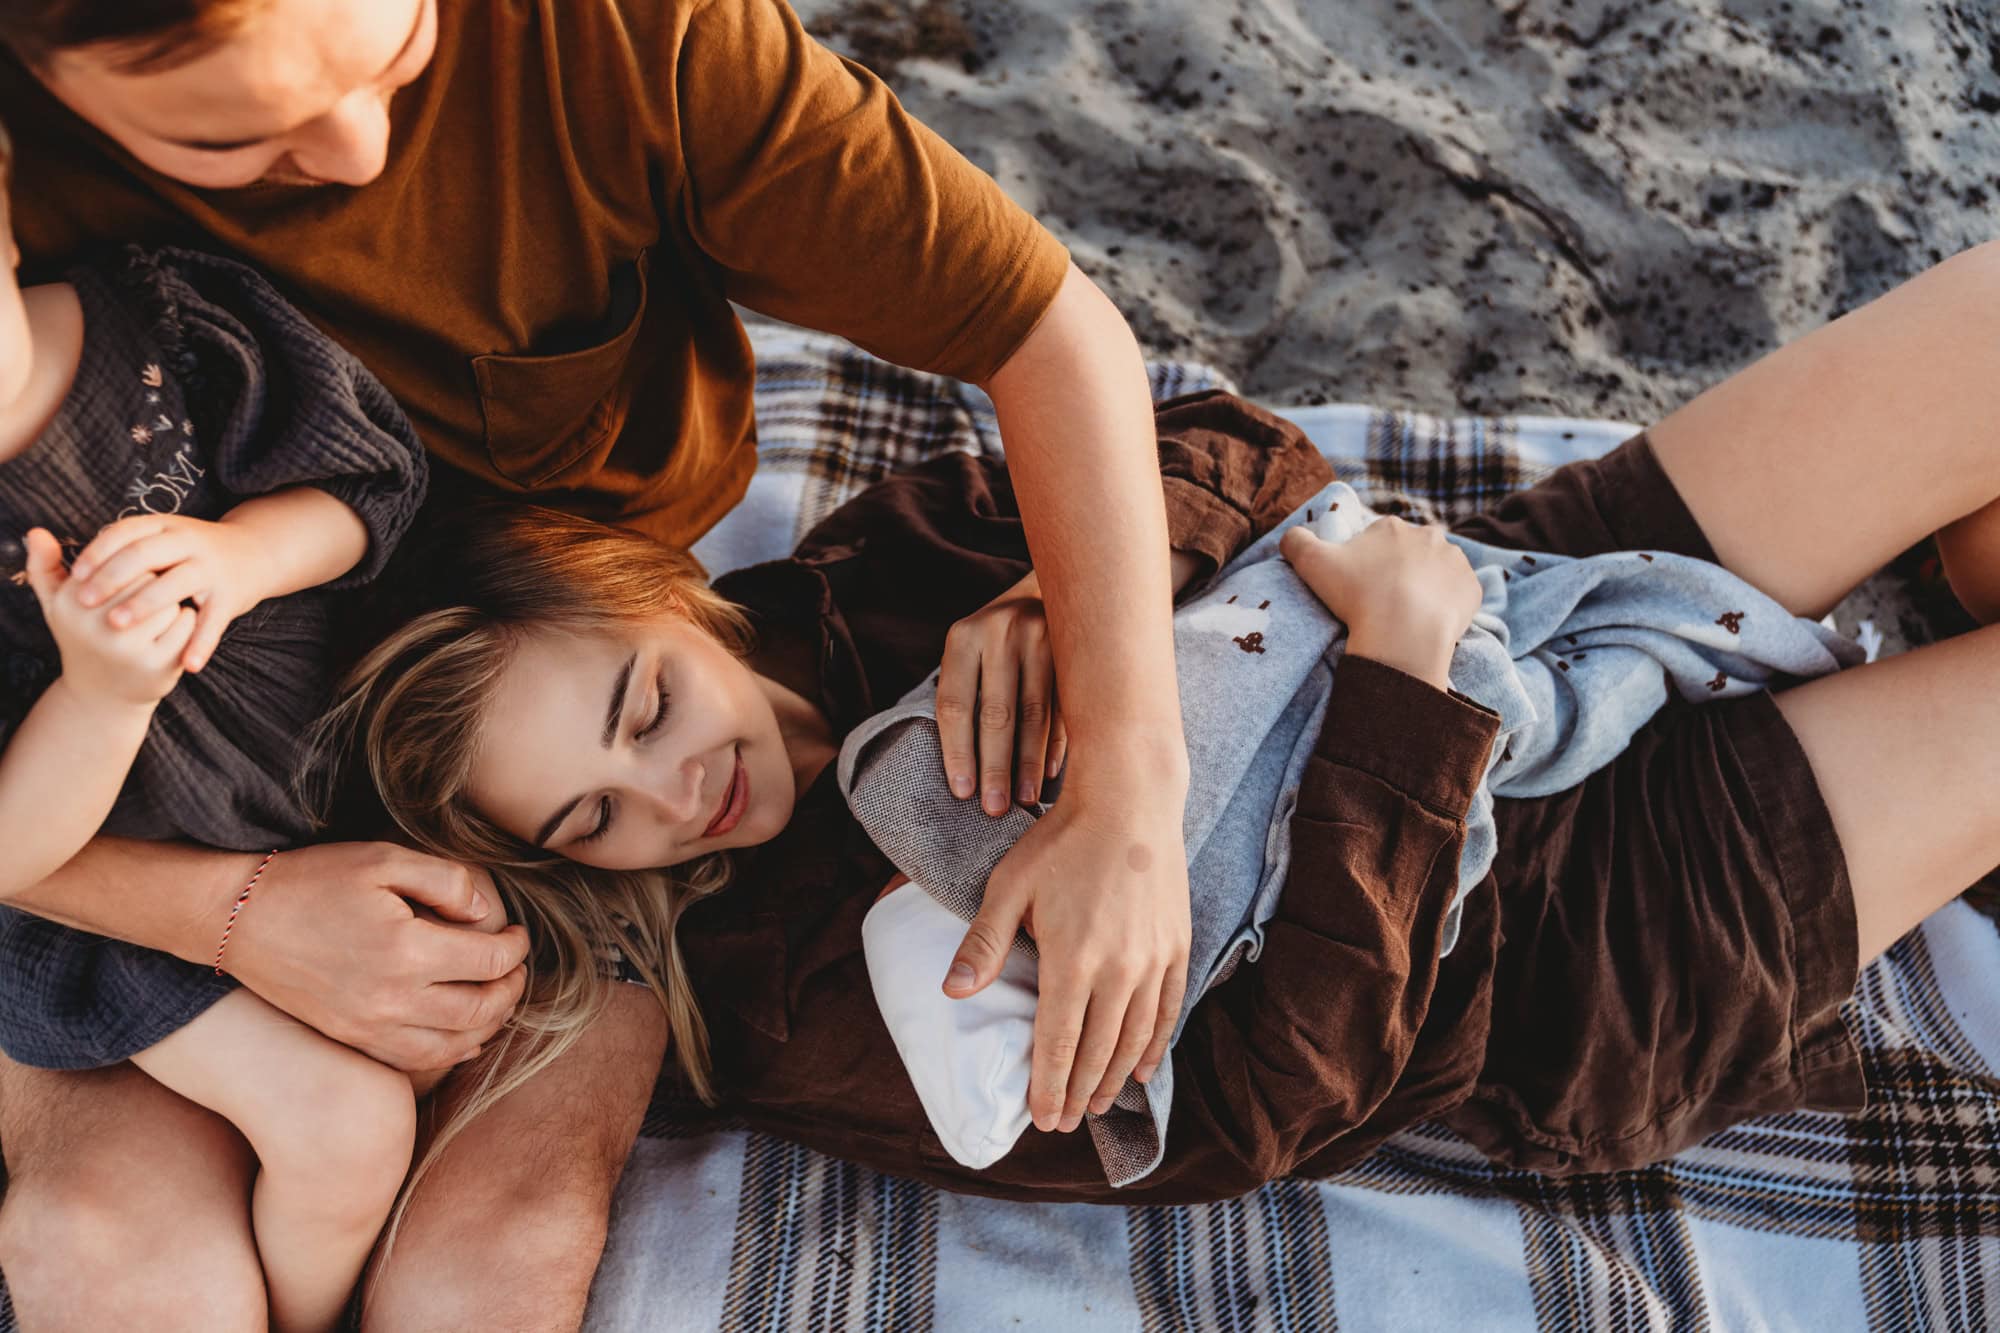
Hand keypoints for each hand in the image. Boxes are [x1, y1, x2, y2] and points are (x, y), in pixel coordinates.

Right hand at [21, 527, 195, 705]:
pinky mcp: (156, 665)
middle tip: (150, 595)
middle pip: (147, 578)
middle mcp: (96, 627)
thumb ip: (45, 566)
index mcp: (72, 603)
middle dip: (155, 583)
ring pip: (168, 600)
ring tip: (159, 614)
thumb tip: (36, 532)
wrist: (103, 692)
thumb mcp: (59, 605)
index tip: (131, 578)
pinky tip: (174, 629)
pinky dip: (186, 621)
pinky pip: (186, 624)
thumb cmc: (84, 636)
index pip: (118, 561)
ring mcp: (126, 649)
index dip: (132, 567)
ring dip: (171, 602)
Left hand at [65, 513, 269, 672]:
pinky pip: (214, 622)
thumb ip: (114, 543)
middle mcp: (188, 542)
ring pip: (177, 584)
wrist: (255, 554)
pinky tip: (189, 665)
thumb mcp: (157, 537)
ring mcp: (211, 569)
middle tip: (87, 603)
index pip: (124, 534)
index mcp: (164, 527)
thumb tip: (48, 542)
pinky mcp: (231, 596)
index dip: (98, 553)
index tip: (76, 576)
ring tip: (119, 625)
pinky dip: (202, 644)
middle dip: (114, 579)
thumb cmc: (189, 553)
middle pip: (146, 555)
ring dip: (147, 605)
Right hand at [222, 841, 531, 1071]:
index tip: (518, 934)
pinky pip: (414, 1061)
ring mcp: (369, 1026)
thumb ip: (446, 882)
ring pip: (453, 1045)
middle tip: (516, 968)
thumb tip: (485, 913)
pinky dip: (450, 1053)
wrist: (239, 918)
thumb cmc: (313, 880)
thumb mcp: (384, 858)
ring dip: (488, 1025)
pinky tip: (464, 1036)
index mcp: (407, 950)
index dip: (516, 948)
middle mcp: (392, 998)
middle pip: (480, 1009)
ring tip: (498, 999)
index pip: (489, 961)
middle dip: (510, 989)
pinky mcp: (351, 1038)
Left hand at [936, 572, 1069, 811]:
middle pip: (996, 713)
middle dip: (995, 766)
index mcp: (964, 636)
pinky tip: (1049, 774)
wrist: (1047, 589)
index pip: (955, 704)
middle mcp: (1002, 632)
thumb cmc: (995, 639)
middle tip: (994, 809)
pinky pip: (1063, 708)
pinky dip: (1055, 744)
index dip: (957, 752)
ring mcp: (1043, 638)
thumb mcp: (970, 650)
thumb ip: (965, 693)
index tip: (962, 792)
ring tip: (1023, 800)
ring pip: (1034, 714)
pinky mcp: (1074, 651)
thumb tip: (964, 770)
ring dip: (1028, 763)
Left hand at [946, 750, 1190, 1132]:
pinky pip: (1167, 1011)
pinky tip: (1142, 1070)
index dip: (1048, 1087)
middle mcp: (1118, 971)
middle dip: (1077, 1093)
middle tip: (1063, 1123)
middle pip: (1096, 1051)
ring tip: (1096, 1105)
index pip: (1057, 1044)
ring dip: (1113, 1078)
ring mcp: (1153, 961)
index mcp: (1071, 962)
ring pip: (1133, 1039)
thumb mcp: (1009, 888)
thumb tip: (951, 993)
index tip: (1041, 1119)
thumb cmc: (1059, 842)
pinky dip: (1154, 1046)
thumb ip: (984, 945)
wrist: (1128, 801)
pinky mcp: (1177, 947)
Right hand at [1281, 517, 1480, 689]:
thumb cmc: (1356, 595)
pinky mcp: (1473, 589)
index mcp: (1391, 527)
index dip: (1366, 563)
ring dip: (1426, 587)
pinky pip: (1459, 596)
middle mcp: (1429, 536)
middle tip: (1383, 602)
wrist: (1403, 633)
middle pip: (1410, 553)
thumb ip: (1295, 541)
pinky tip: (1430, 623)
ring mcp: (1455, 562)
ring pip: (1437, 572)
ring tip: (1408, 615)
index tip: (1360, 587)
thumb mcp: (1310, 563)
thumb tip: (1290, 536)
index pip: (1377, 539)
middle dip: (1399, 572)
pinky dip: (1447, 606)